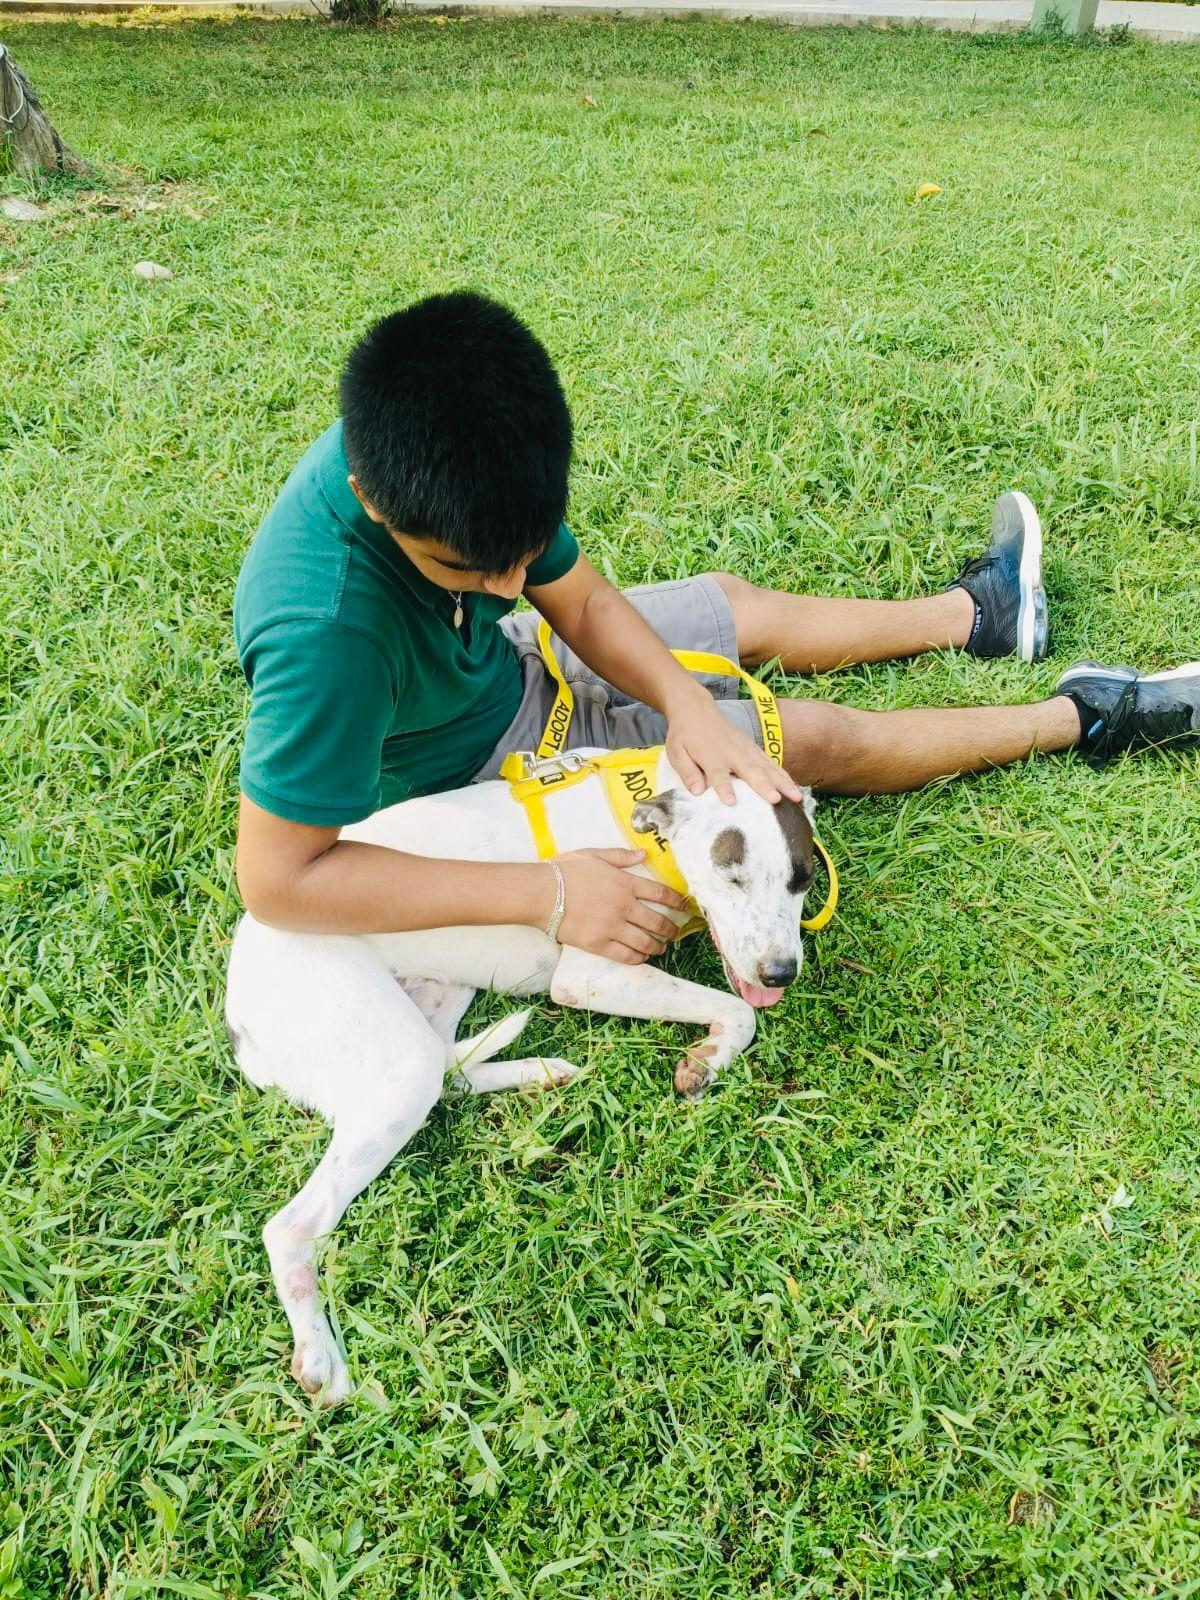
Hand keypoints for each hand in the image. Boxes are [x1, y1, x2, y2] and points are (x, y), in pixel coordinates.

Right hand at [550, 849, 688, 964]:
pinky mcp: (598, 944)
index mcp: (625, 883)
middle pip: (658, 922)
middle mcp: (623, 906)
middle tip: (674, 933)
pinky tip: (642, 957)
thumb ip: (621, 856)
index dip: (678, 902)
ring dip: (658, 946)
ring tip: (661, 947)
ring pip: (645, 942)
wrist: (540, 893)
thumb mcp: (593, 855)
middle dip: (671, 929)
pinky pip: (626, 956)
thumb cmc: (564, 871)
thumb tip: (644, 854)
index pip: (661, 894)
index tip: (685, 907)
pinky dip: (638, 958)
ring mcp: (612, 927)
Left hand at [665, 692, 802, 805]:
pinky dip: (783, 775)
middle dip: (764, 785)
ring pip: (767, 767)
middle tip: (777, 800)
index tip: (731, 802)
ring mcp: (746, 749)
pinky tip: (794, 788)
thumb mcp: (676, 752)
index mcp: (710, 755)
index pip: (717, 773)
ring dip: (782, 782)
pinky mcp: (753, 748)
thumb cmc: (684, 735)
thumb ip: (687, 771)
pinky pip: (771, 763)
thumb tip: (697, 792)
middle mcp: (732, 752)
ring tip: (796, 797)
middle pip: (749, 770)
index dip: (724, 787)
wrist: (696, 709)